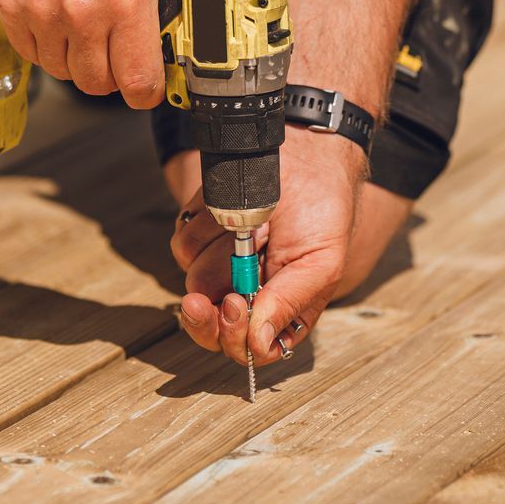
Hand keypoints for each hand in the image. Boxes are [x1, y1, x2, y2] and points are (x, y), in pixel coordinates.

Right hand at [0, 0, 171, 106]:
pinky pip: (30, 50)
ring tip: (85, 23)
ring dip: (77, 57)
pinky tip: (57, 13)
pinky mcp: (11, 5)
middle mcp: (82, 12)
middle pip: (97, 83)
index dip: (146, 89)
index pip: (137, 83)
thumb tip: (184, 26)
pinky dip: (45, 42)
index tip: (146, 84)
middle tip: (115, 48)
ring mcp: (41, 12)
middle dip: (111, 72)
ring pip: (62, 70)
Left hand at [171, 127, 365, 366]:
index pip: (246, 349)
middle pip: (209, 329)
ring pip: (194, 283)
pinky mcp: (199, 236)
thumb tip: (257, 344)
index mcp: (278, 312)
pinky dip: (204, 227)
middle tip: (207, 298)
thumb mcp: (320, 263)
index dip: (233, 338)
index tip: (232, 308)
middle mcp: (245, 296)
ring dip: (218, 255)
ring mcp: (219, 266)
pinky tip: (230, 212)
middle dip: (206, 316)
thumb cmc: (321, 212)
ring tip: (252, 227)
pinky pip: (183, 245)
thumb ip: (290, 303)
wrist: (304, 154)